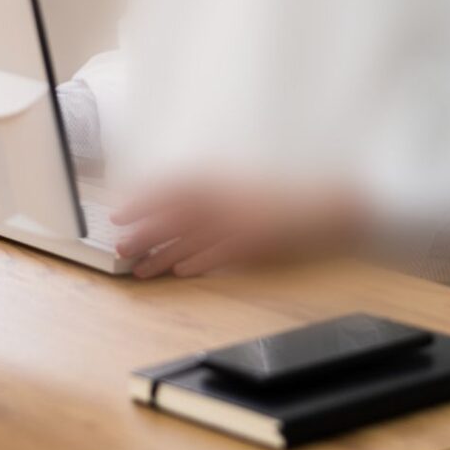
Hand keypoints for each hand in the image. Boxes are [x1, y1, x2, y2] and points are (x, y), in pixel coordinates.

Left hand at [111, 179, 366, 278]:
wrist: (330, 205)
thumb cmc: (288, 196)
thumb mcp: (247, 185)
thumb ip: (217, 192)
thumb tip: (182, 206)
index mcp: (226, 177)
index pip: (174, 185)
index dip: (145, 198)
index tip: (121, 210)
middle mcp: (229, 195)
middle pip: (174, 214)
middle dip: (144, 230)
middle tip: (119, 246)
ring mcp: (241, 219)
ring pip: (190, 238)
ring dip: (161, 254)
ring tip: (138, 269)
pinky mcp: (256, 242)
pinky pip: (219, 254)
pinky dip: (197, 262)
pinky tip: (179, 273)